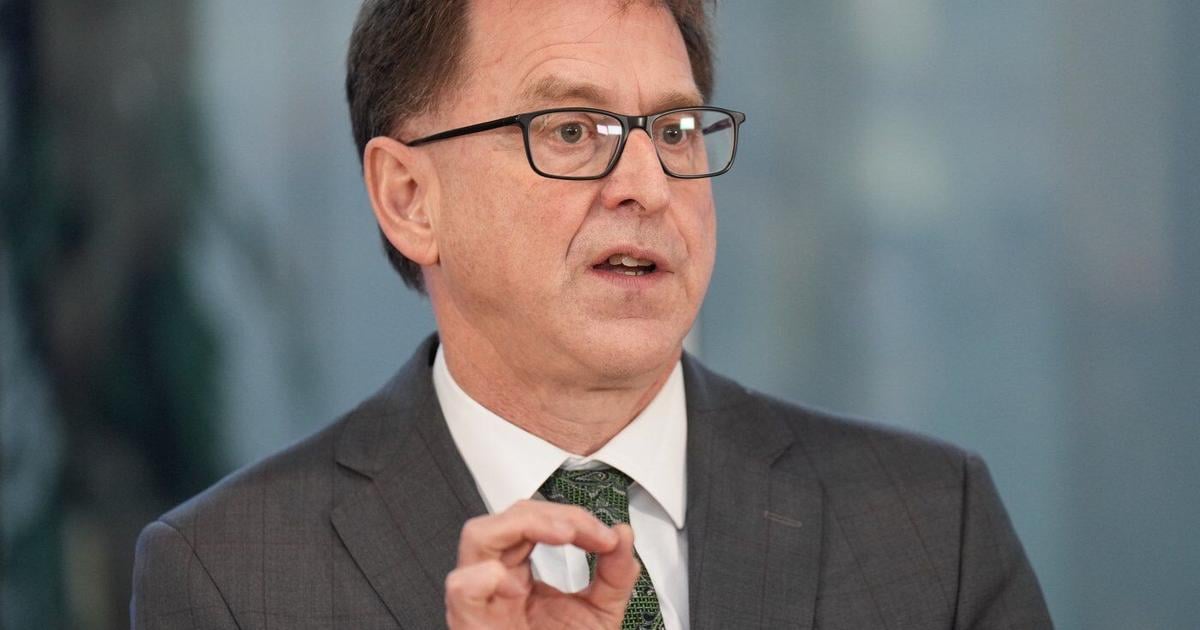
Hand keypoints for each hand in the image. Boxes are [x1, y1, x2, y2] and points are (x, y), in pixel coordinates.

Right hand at [445, 499, 640, 628]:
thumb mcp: (599, 616)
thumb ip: (615, 574)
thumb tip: (623, 536)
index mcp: (520, 576)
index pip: (533, 522)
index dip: (570, 517)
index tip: (606, 535)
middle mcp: (498, 584)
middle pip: (504, 520)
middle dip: (547, 514)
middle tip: (583, 530)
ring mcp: (483, 602)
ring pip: (477, 537)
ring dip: (523, 526)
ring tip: (563, 535)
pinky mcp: (472, 625)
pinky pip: (460, 588)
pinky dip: (484, 576)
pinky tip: (514, 580)